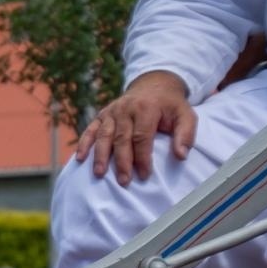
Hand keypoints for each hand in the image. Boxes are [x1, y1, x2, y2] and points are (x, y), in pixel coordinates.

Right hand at [74, 71, 196, 185]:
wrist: (153, 86)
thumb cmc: (170, 106)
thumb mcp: (186, 115)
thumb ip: (185, 135)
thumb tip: (181, 156)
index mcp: (146, 108)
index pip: (142, 137)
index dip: (143, 157)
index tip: (145, 175)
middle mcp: (125, 108)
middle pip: (121, 138)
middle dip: (122, 161)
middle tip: (124, 181)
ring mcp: (111, 112)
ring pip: (104, 135)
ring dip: (100, 155)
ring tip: (100, 173)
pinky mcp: (101, 115)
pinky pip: (90, 130)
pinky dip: (84, 143)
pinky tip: (80, 158)